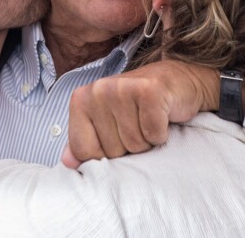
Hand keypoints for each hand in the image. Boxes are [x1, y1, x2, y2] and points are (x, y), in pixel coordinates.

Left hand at [63, 60, 219, 167]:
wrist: (176, 81)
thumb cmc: (138, 105)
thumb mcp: (107, 121)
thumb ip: (84, 141)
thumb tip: (67, 162)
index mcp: (81, 98)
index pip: (83, 151)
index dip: (104, 154)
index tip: (117, 134)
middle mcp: (98, 89)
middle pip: (111, 150)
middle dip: (129, 146)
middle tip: (137, 123)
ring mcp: (123, 88)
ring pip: (133, 144)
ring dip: (147, 140)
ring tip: (148, 119)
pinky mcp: (149, 91)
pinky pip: (153, 134)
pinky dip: (161, 133)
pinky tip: (161, 116)